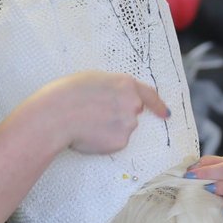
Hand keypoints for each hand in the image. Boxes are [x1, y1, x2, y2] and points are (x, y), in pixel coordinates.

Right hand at [35, 71, 168, 154]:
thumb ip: (111, 89)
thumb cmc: (67, 94)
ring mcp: (129, 124)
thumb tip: (114, 98)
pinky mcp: (121, 142)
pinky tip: (88, 135)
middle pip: (132, 113)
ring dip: (109, 129)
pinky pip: (114, 143)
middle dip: (119, 116)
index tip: (165, 114)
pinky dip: (103, 142)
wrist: (56, 115)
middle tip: (95, 116)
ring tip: (86, 124)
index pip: (149, 95)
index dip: (158, 105)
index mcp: (126, 84)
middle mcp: (132, 104)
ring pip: (122, 130)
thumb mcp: (93, 79)